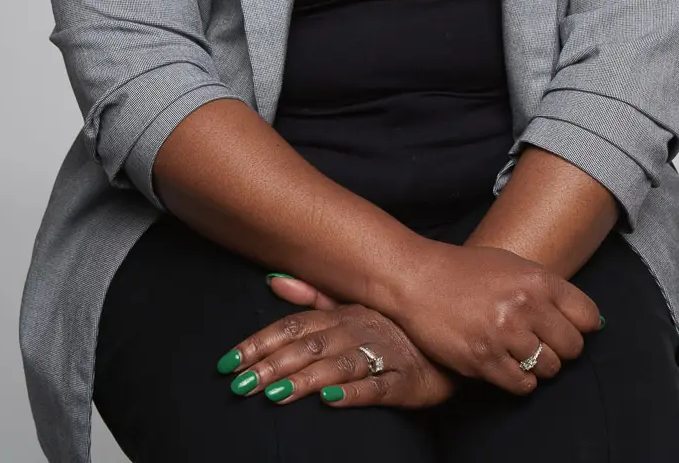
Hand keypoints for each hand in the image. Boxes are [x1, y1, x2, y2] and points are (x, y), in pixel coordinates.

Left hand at [217, 281, 457, 408]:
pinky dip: (352, 393)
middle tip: (239, 384)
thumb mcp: (352, 305)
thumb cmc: (394, 325)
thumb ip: (312, 294)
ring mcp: (382, 354)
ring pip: (337, 365)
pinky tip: (330, 399)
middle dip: (270, 366)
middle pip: (308, 347)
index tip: (227, 361)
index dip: (259, 343)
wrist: (450, 337)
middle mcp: (358, 329)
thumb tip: (272, 278)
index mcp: (342, 312)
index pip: (292, 327)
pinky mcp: (404, 382)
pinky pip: (376, 387)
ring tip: (274, 394)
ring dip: (304, 378)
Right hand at [383, 239, 602, 394]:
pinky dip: (518, 379)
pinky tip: (504, 362)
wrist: (417, 278)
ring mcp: (504, 335)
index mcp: (536, 279)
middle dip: (559, 347)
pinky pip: (522, 385)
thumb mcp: (511, 265)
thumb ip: (546, 288)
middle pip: (572, 347)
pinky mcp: (483, 360)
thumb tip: (586, 320)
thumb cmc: (464, 270)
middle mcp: (525, 306)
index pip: (588, 316)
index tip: (567, 327)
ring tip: (516, 349)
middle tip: (538, 340)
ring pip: (549, 369)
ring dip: (537, 364)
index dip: (580, 325)